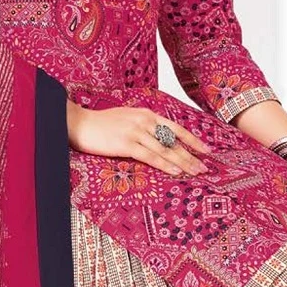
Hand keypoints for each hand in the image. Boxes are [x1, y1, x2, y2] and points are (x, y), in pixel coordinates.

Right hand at [70, 103, 213, 177]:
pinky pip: (151, 156)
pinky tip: (176, 171)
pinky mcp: (126, 144)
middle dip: (192, 155)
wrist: (79, 123)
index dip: (193, 140)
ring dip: (183, 162)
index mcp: (147, 114)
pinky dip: (165, 164)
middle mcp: (145, 121)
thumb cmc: (101, 123)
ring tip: (196, 172)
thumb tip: (158, 137)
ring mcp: (136, 132)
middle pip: (174, 140)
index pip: (176, 128)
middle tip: (206, 167)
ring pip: (166, 149)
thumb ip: (143, 125)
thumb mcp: (127, 117)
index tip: (206, 149)